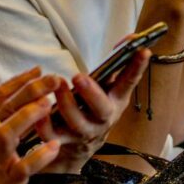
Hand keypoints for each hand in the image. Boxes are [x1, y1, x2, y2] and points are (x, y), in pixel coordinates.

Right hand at [0, 67, 59, 183]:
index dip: (19, 80)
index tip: (37, 71)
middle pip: (7, 106)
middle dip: (33, 88)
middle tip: (55, 79)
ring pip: (11, 131)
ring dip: (31, 115)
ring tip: (51, 103)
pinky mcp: (6, 181)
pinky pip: (26, 165)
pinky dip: (41, 155)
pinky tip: (54, 146)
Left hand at [35, 49, 150, 173]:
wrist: (82, 145)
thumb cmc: (95, 106)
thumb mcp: (109, 87)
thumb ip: (117, 64)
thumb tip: (129, 39)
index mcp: (116, 101)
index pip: (129, 82)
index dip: (137, 67)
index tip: (143, 50)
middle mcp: (103, 119)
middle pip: (102, 108)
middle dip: (91, 92)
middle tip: (79, 76)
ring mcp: (84, 132)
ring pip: (76, 122)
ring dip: (65, 103)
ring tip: (57, 84)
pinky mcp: (63, 141)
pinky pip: (52, 135)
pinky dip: (44, 125)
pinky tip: (40, 110)